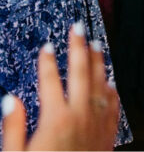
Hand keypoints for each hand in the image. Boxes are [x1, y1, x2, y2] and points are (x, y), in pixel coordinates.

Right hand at [1, 24, 120, 151]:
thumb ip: (13, 127)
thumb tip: (10, 98)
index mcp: (55, 119)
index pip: (51, 80)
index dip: (48, 62)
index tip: (47, 46)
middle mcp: (81, 116)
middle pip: (81, 72)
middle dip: (79, 47)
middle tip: (78, 27)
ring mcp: (98, 123)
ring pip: (101, 83)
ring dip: (98, 62)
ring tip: (96, 44)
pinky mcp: (108, 135)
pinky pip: (113, 103)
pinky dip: (111, 87)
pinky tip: (109, 80)